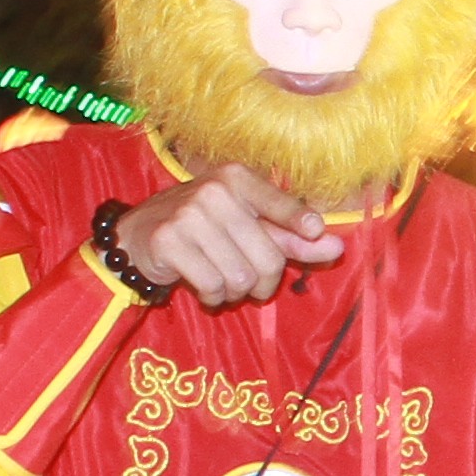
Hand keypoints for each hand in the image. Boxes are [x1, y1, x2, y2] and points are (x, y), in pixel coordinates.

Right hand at [115, 164, 343, 307]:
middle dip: (264, 282)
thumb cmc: (204, 229)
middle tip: (249, 282)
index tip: (315, 230)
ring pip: (241, 277)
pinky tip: (202, 286)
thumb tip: (337, 247)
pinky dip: (213, 297)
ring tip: (221, 280)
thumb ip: (291, 238)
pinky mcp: (168, 241)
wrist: (139, 235)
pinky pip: (212, 286)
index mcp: (237, 178)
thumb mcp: (247, 225)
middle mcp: (214, 190)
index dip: (300, 221)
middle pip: (268, 258)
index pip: (280, 203)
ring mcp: (188, 214)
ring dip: (235, 292)